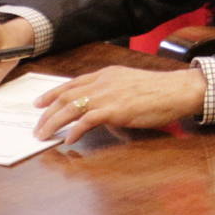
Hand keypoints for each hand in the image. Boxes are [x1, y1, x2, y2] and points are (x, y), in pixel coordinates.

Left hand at [32, 66, 207, 143]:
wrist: (178, 90)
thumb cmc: (159, 90)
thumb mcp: (130, 84)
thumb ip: (112, 92)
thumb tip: (100, 108)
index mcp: (107, 74)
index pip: (72, 83)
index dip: (52, 94)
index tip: (39, 103)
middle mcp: (103, 82)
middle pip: (66, 97)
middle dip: (47, 113)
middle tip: (37, 127)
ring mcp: (108, 95)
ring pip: (71, 108)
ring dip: (53, 123)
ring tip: (44, 136)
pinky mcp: (115, 110)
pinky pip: (87, 120)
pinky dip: (74, 131)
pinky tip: (69, 140)